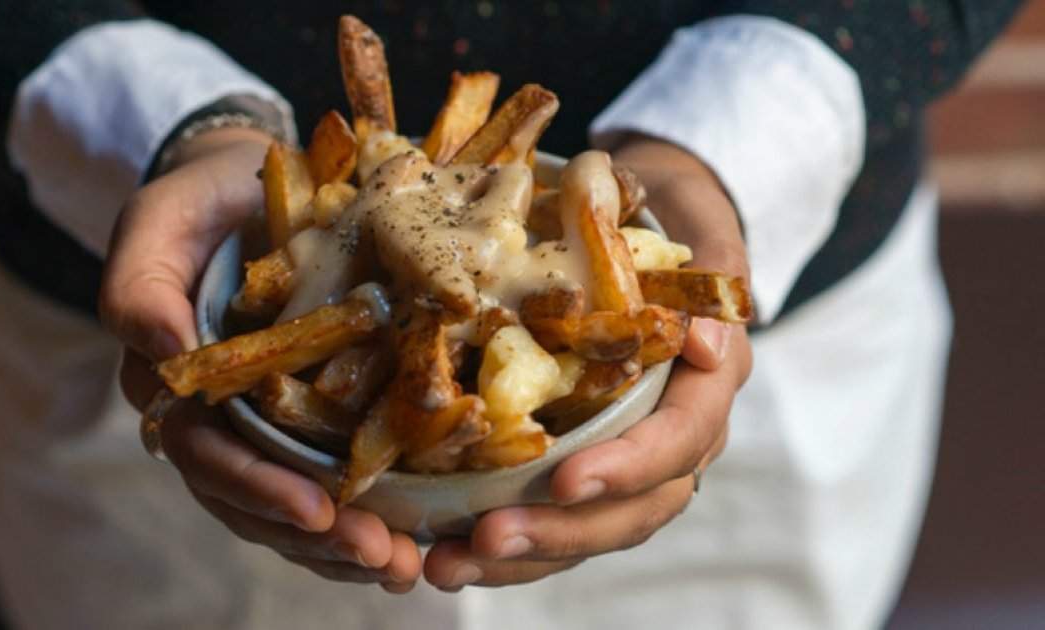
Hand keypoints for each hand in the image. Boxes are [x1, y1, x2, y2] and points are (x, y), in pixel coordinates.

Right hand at [101, 127, 420, 592]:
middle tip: (383, 557)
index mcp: (175, 383)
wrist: (249, 185)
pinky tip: (413, 540)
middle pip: (255, 497)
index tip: (318, 511)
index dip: (257, 487)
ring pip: (292, 505)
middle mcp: (217, 417)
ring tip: (405, 566)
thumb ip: (141, 283)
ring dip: (345, 544)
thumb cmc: (202, 203)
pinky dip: (367, 514)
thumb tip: (161, 348)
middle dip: (316, 536)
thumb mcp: (160, 221)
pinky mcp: (313, 415)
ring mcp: (266, 421)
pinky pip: (331, 478)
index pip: (207, 453)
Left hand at [423, 136, 752, 589]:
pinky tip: (448, 554)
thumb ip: (714, 280)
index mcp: (705, 387)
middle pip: (632, 509)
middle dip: (560, 531)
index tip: (564, 479)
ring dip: (523, 556)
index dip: (628, 467)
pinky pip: (556, 520)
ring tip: (450, 565)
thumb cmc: (670, 224)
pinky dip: (508, 545)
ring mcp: (630, 460)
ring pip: (589, 529)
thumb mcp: (700, 230)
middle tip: (486, 539)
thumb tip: (708, 343)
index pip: (680, 441)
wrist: (648, 227)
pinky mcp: (586, 466)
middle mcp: (674, 438)